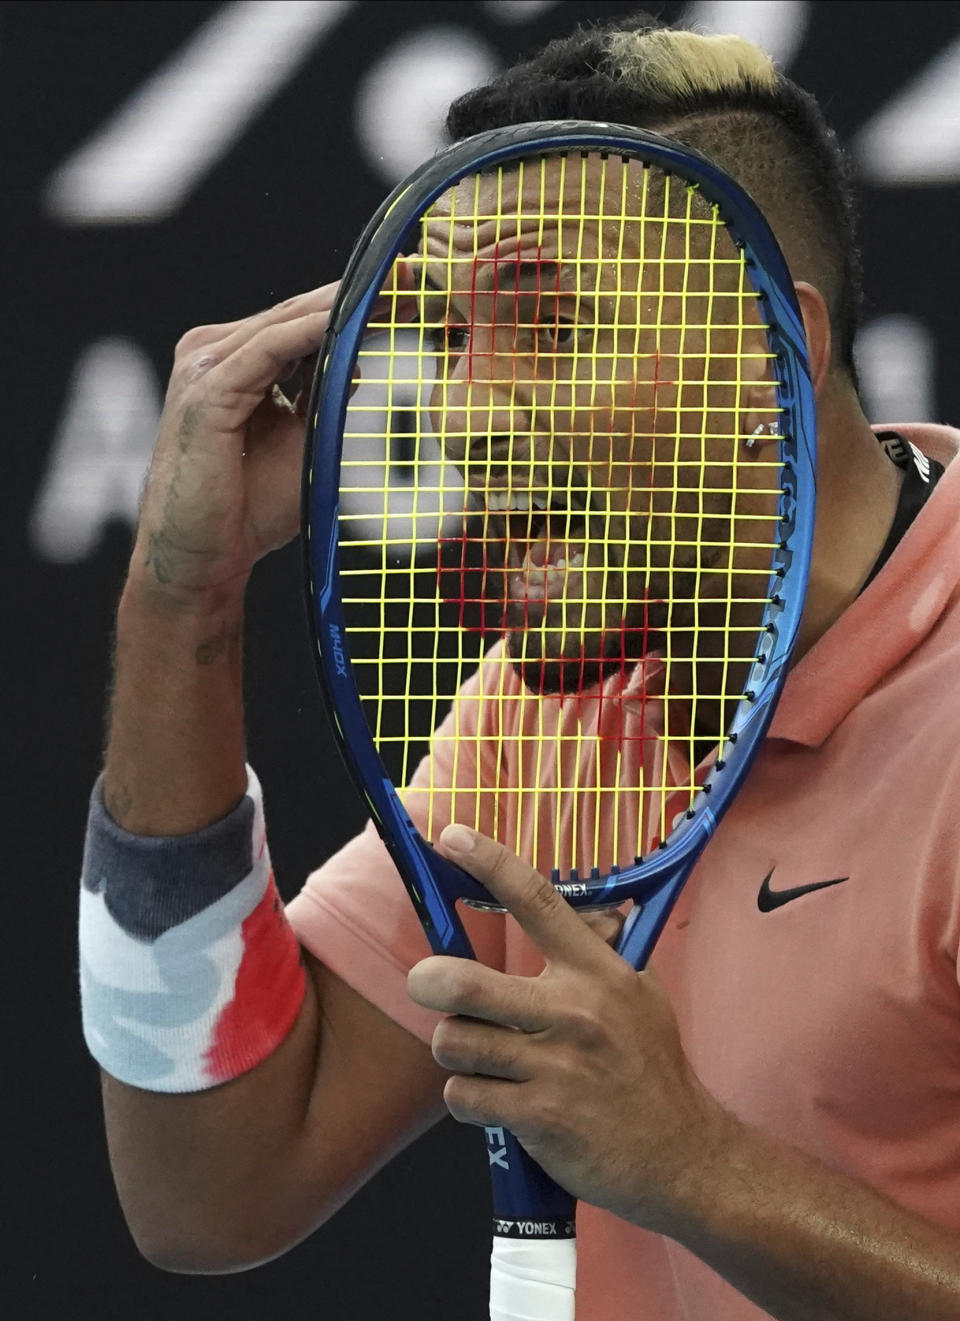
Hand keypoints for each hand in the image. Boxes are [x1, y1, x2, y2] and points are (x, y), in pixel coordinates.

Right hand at [133, 265, 413, 608]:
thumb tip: (377, 368)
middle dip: (357, 296)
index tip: (412, 291)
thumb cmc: (250, 508)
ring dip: (341, 308)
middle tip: (414, 277)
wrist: (201, 557)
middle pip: (297, 312)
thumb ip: (333, 401)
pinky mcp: (206, 391)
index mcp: (237, 360)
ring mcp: (205, 366)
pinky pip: (267, 350)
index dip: (358, 305)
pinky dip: (310, 333)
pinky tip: (348, 322)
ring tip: (394, 293)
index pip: (304, 320)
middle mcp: (215, 352)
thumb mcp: (307, 443)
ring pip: (285, 323)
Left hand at [407, 824, 733, 1233]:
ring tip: (481, 1058)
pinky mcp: (539, 1117)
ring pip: (456, 1044)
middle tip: (425, 983)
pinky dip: (467, 1100)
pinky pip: (464, 1097)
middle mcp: (573, 1011)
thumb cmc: (651, 1068)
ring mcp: (555, 1066)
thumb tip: (584, 910)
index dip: (489, 862)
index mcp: (596, 971)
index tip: (452, 836)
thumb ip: (602, 951)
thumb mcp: (639, 993)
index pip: (536, 900)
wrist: (682, 1154)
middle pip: (466, 984)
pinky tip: (496, 1102)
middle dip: (428, 982)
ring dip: (456, 1052)